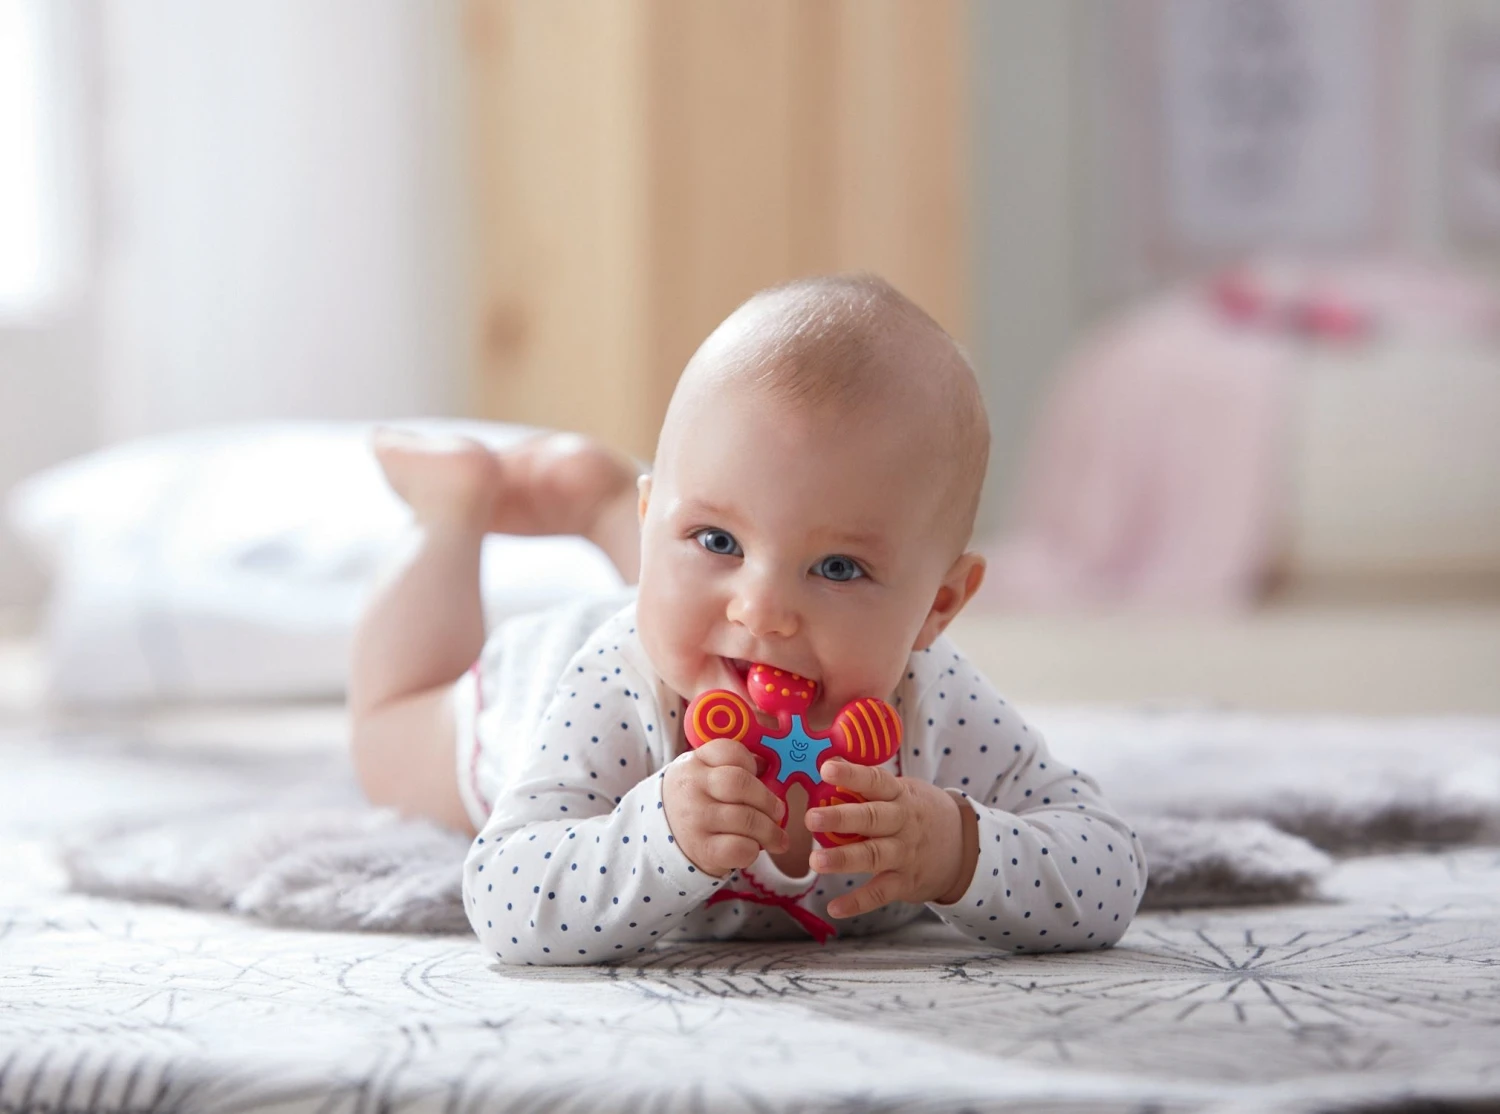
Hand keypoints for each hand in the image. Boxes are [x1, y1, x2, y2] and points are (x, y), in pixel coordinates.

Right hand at [662, 738, 788, 876]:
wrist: (664, 834)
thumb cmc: (698, 800)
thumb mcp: (705, 774)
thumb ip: (735, 768)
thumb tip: (771, 769)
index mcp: (695, 762)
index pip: (730, 751)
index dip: (752, 762)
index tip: (759, 774)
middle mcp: (691, 787)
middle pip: (739, 784)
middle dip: (767, 800)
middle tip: (778, 811)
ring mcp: (695, 819)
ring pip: (744, 818)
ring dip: (769, 830)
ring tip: (778, 838)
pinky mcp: (702, 849)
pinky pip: (739, 847)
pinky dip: (753, 849)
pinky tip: (753, 848)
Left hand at [805, 759, 975, 917]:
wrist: (964, 847)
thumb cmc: (919, 813)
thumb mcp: (904, 792)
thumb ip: (871, 789)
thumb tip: (827, 774)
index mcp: (900, 796)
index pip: (876, 781)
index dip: (852, 774)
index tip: (827, 769)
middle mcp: (903, 823)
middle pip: (871, 819)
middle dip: (840, 818)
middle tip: (811, 818)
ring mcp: (905, 854)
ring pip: (873, 855)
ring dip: (844, 859)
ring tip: (816, 861)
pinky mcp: (905, 882)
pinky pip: (880, 893)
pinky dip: (857, 902)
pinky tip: (834, 908)